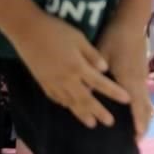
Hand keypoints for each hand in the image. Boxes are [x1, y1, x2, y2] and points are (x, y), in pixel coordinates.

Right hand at [8, 10, 129, 128]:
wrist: (26, 30)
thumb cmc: (55, 30)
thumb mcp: (78, 38)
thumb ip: (92, 54)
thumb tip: (105, 69)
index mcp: (77, 66)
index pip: (100, 83)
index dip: (114, 92)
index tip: (127, 100)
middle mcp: (65, 78)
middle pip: (85, 99)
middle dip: (98, 112)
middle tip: (109, 122)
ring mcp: (52, 82)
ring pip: (69, 102)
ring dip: (81, 113)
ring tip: (91, 124)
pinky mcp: (41, 81)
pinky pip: (55, 97)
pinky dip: (64, 104)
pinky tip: (68, 108)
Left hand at [98, 18, 152, 138]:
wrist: (131, 21)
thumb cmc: (114, 37)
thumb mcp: (102, 55)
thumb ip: (95, 74)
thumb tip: (84, 90)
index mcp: (129, 80)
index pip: (136, 107)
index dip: (137, 123)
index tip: (135, 137)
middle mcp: (139, 81)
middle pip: (145, 107)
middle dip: (143, 124)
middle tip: (138, 139)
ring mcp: (143, 76)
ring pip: (146, 101)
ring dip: (143, 115)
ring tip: (139, 128)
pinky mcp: (142, 71)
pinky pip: (144, 93)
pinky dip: (142, 105)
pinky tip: (136, 108)